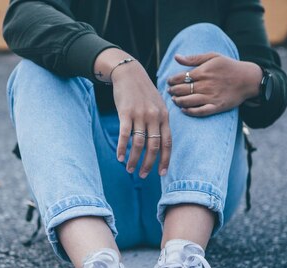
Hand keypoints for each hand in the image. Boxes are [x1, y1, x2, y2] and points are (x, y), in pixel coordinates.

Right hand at [94, 48, 170, 177]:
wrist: (129, 72)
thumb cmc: (143, 91)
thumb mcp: (157, 104)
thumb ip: (160, 122)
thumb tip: (159, 142)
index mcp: (164, 116)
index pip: (167, 143)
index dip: (165, 160)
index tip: (162, 173)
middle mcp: (154, 117)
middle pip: (153, 147)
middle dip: (149, 164)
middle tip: (143, 176)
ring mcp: (140, 115)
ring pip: (139, 144)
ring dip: (134, 160)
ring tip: (129, 169)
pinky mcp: (125, 113)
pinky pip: (124, 135)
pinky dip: (122, 148)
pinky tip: (119, 157)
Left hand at [167, 53, 261, 116]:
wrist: (248, 79)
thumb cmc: (229, 66)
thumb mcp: (213, 56)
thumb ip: (193, 58)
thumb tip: (176, 57)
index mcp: (203, 72)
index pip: (181, 77)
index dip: (172, 80)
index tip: (169, 81)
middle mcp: (205, 85)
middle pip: (182, 90)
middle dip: (173, 90)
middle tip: (169, 91)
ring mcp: (211, 97)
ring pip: (188, 101)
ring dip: (178, 101)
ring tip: (174, 100)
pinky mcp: (216, 106)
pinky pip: (200, 111)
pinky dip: (190, 112)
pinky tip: (184, 110)